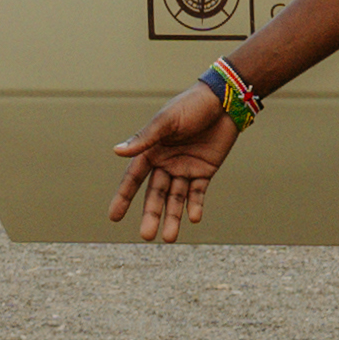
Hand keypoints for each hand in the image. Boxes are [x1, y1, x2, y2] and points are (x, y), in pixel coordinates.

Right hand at [107, 80, 239, 242]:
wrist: (225, 100)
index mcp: (151, 151)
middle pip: (155, 194)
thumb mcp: (167, 121)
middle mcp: (165, 163)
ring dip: (173, 217)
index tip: (113, 217)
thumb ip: (145, 139)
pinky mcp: (204, 171)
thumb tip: (117, 152)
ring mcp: (185, 168)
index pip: (134, 179)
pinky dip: (195, 205)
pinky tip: (193, 219)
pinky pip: (197, 192)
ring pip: (176, 198)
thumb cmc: (192, 106)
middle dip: (151, 214)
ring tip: (169, 238)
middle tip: (146, 236)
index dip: (123, 197)